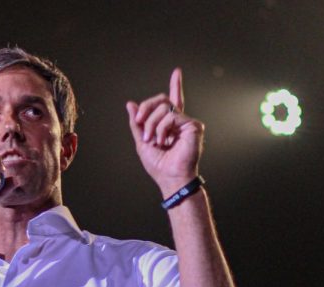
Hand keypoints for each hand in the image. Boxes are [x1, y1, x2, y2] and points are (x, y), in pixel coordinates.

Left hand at [126, 68, 203, 197]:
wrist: (170, 178)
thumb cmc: (159, 165)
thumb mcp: (142, 142)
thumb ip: (137, 123)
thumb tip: (130, 104)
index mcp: (170, 124)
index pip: (173, 101)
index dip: (176, 85)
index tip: (178, 71)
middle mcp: (180, 121)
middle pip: (161, 100)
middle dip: (146, 108)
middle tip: (140, 120)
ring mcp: (187, 122)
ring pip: (163, 108)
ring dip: (151, 123)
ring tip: (153, 140)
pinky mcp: (193, 126)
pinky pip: (170, 116)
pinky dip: (161, 128)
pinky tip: (164, 141)